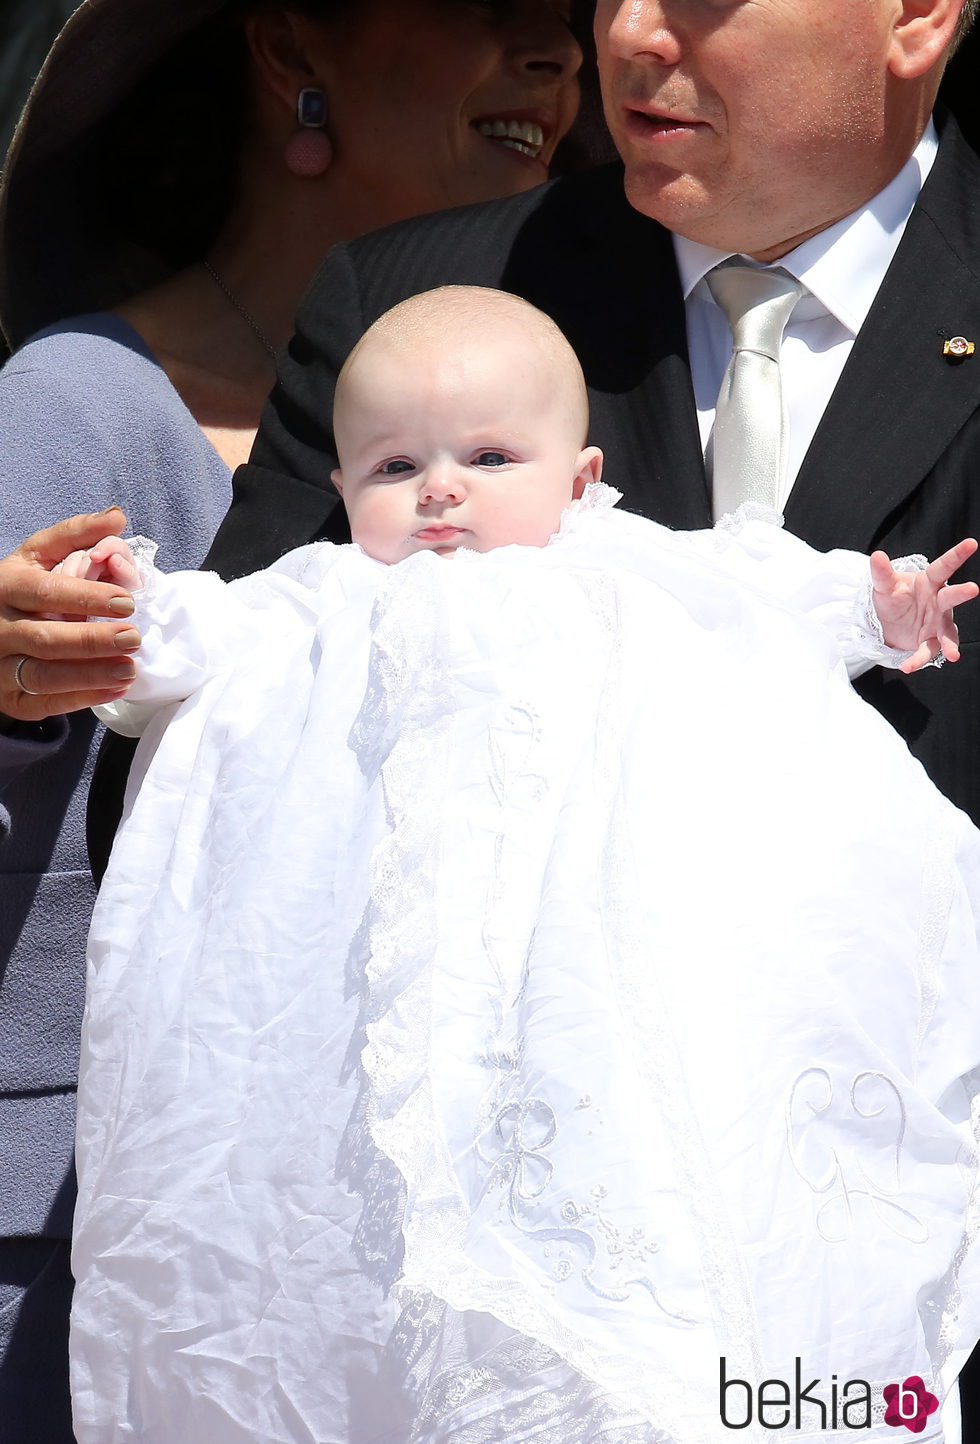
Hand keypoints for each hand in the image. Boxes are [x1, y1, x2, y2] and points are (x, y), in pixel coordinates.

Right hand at [0, 509, 141, 723]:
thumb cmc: (22, 590)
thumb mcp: (39, 557)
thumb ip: (76, 535)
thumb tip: (117, 517)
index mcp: (6, 586)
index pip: (45, 592)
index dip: (86, 597)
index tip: (126, 601)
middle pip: (45, 637)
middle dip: (92, 640)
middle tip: (134, 638)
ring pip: (42, 675)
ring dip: (90, 674)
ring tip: (129, 669)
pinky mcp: (8, 698)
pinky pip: (43, 703)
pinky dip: (81, 698)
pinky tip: (115, 689)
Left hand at [870, 538, 978, 672]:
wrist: (885, 621)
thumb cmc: (892, 597)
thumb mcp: (883, 585)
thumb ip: (882, 573)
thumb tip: (877, 555)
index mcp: (929, 582)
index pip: (943, 566)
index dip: (957, 555)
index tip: (971, 543)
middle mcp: (938, 602)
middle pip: (951, 596)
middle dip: (961, 593)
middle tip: (973, 589)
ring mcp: (937, 623)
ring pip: (947, 632)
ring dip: (950, 643)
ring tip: (953, 654)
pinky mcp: (929, 641)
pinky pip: (927, 651)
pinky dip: (918, 660)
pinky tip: (909, 666)